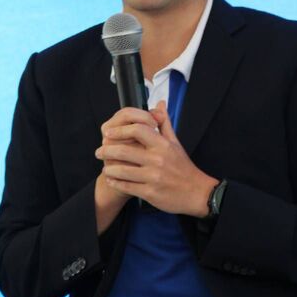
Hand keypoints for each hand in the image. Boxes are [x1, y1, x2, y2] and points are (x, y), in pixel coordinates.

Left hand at [95, 103, 217, 216]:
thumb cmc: (183, 166)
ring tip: (105, 167)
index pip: (138, 130)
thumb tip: (159, 103)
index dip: (120, 130)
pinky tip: (111, 180)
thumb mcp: (175, 143)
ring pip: (122, 171)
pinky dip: (115, 183)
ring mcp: (153, 177)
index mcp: (162, 145)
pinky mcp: (150, 193)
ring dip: (109, 169)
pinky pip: (126, 187)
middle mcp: (157, 159)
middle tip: (99, 151)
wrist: (197, 192)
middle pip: (125, 151)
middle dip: (107, 151)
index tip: (109, 133)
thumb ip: (164, 123)